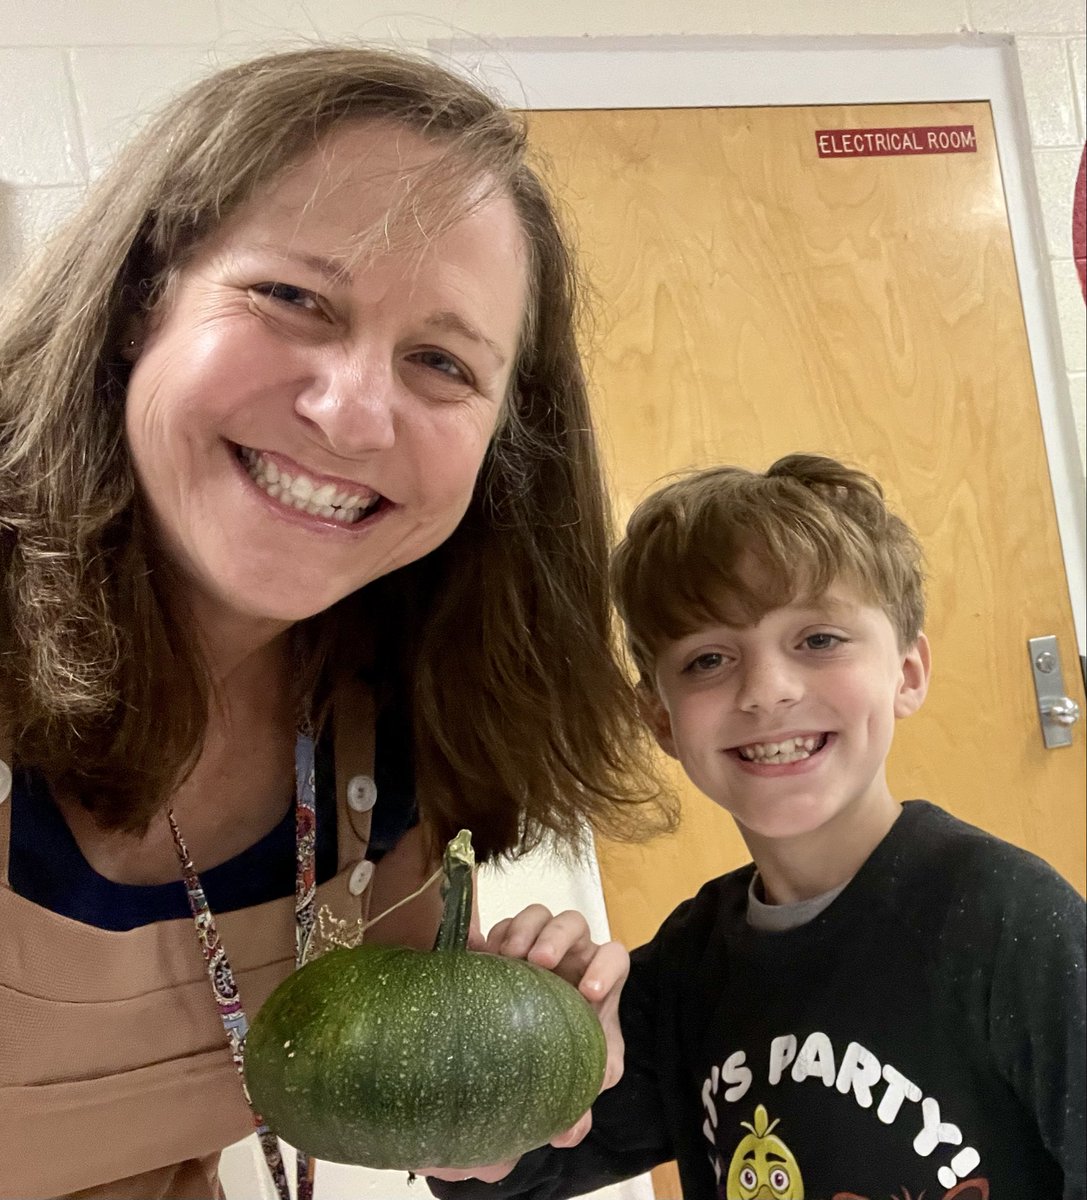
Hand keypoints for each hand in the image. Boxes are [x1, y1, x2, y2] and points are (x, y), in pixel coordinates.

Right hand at [417, 906, 629, 1184]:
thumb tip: (568, 1132)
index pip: (614, 958)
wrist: (526, 1043)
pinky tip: (477, 955)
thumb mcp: (579, 1074)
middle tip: (538, 961)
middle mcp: (571, 954)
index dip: (605, 968)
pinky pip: (499, 926)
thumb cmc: (565, 1052)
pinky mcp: (503, 941)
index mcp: (599, 980)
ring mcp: (536, 941)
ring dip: (523, 929)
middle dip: (557, 937)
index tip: (588, 994)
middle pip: (573, 924)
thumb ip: (580, 1099)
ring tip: (506, 956)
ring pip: (537, 915)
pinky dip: (490, 936)